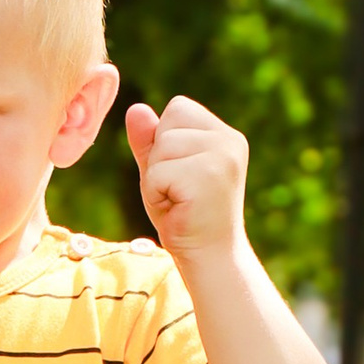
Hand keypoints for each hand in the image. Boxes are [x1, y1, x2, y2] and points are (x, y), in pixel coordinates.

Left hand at [127, 96, 248, 261]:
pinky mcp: (207, 176)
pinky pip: (157, 172)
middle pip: (167, 123)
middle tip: (178, 189)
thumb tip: (135, 108)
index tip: (180, 173)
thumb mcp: (162, 170)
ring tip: (178, 199)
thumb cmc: (185, 214)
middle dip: (159, 159)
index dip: (164, 140)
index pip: (178, 107)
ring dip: (156, 177)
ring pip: (162, 147)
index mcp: (224, 134)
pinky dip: (156, 193)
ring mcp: (222, 156)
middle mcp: (229, 140)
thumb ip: (150, 140)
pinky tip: (177, 208)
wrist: (209, 256)